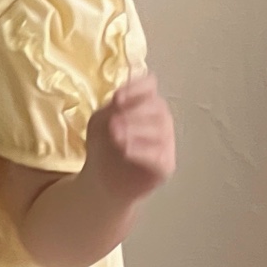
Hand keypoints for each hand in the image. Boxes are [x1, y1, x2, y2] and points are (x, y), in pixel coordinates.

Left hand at [85, 70, 175, 201]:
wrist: (102, 180)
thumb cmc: (104, 146)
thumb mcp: (100, 121)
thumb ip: (111, 108)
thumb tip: (119, 99)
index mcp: (145, 102)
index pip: (150, 85)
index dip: (136, 88)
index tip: (117, 99)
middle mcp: (160, 119)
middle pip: (158, 107)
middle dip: (135, 113)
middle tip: (114, 123)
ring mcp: (166, 142)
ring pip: (160, 130)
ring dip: (136, 131)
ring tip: (116, 137)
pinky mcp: (165, 165)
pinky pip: (160, 155)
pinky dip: (143, 152)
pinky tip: (126, 151)